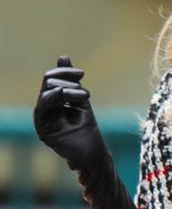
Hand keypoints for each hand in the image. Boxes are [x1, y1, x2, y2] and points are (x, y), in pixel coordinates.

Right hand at [33, 55, 107, 170]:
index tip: (82, 73)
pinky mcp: (42, 129)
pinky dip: (54, 98)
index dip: (65, 73)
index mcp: (52, 100)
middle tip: (85, 93)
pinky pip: (43, 108)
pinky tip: (66, 96)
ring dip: (66, 90)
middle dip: (67, 83)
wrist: (93, 152)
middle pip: (48, 83)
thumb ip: (71, 81)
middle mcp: (45, 108)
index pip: (51, 79)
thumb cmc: (87, 128)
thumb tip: (63, 56)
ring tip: (84, 97)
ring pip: (46, 93)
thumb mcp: (80, 99)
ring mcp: (42, 119)